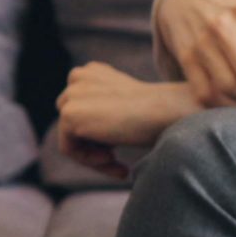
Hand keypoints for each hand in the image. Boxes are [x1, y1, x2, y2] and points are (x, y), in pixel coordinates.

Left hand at [55, 62, 200, 180]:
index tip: (119, 149)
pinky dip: (90, 161)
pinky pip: (68, 148)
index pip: (81, 108)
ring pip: (70, 137)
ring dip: (93, 155)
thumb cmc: (158, 113)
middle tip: (117, 159)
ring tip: (118, 164)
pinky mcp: (68, 113)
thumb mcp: (125, 106)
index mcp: (93, 72)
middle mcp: (78, 76)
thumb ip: (103, 109)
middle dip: (94, 144)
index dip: (99, 133)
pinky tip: (113, 160)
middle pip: (72, 122)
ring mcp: (71, 93)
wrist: (167, 111)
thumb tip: (87, 129)